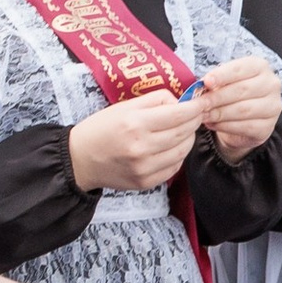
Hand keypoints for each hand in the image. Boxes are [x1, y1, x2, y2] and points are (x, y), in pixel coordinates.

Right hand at [69, 92, 201, 190]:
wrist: (80, 160)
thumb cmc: (101, 129)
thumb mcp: (124, 106)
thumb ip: (155, 100)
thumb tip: (181, 102)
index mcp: (135, 124)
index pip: (179, 114)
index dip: (195, 108)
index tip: (201, 103)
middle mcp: (142, 147)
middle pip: (184, 132)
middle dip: (194, 121)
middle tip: (195, 114)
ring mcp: (145, 168)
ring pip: (183, 151)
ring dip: (188, 138)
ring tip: (182, 130)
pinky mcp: (146, 182)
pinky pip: (174, 167)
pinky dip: (178, 155)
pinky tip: (171, 147)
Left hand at [194, 55, 281, 160]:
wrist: (242, 119)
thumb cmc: (231, 94)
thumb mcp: (223, 82)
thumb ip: (215, 82)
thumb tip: (201, 85)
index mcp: (260, 66)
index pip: (240, 68)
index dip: (222, 75)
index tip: (206, 82)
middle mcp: (271, 84)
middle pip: (242, 90)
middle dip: (217, 97)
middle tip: (200, 103)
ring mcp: (273, 106)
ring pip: (244, 110)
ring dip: (219, 113)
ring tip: (204, 115)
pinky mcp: (268, 126)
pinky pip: (245, 127)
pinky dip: (225, 126)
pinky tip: (213, 124)